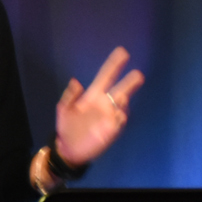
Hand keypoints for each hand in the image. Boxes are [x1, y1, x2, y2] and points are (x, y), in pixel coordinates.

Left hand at [54, 47, 144, 166]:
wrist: (68, 149)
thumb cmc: (67, 127)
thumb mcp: (63, 109)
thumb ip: (69, 96)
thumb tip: (75, 81)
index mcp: (92, 96)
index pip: (106, 77)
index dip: (113, 65)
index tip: (122, 52)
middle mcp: (104, 104)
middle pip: (120, 89)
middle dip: (129, 82)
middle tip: (138, 74)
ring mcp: (109, 117)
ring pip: (121, 106)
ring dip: (123, 101)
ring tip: (122, 96)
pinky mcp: (111, 131)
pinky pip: (119, 123)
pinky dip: (120, 118)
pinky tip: (119, 114)